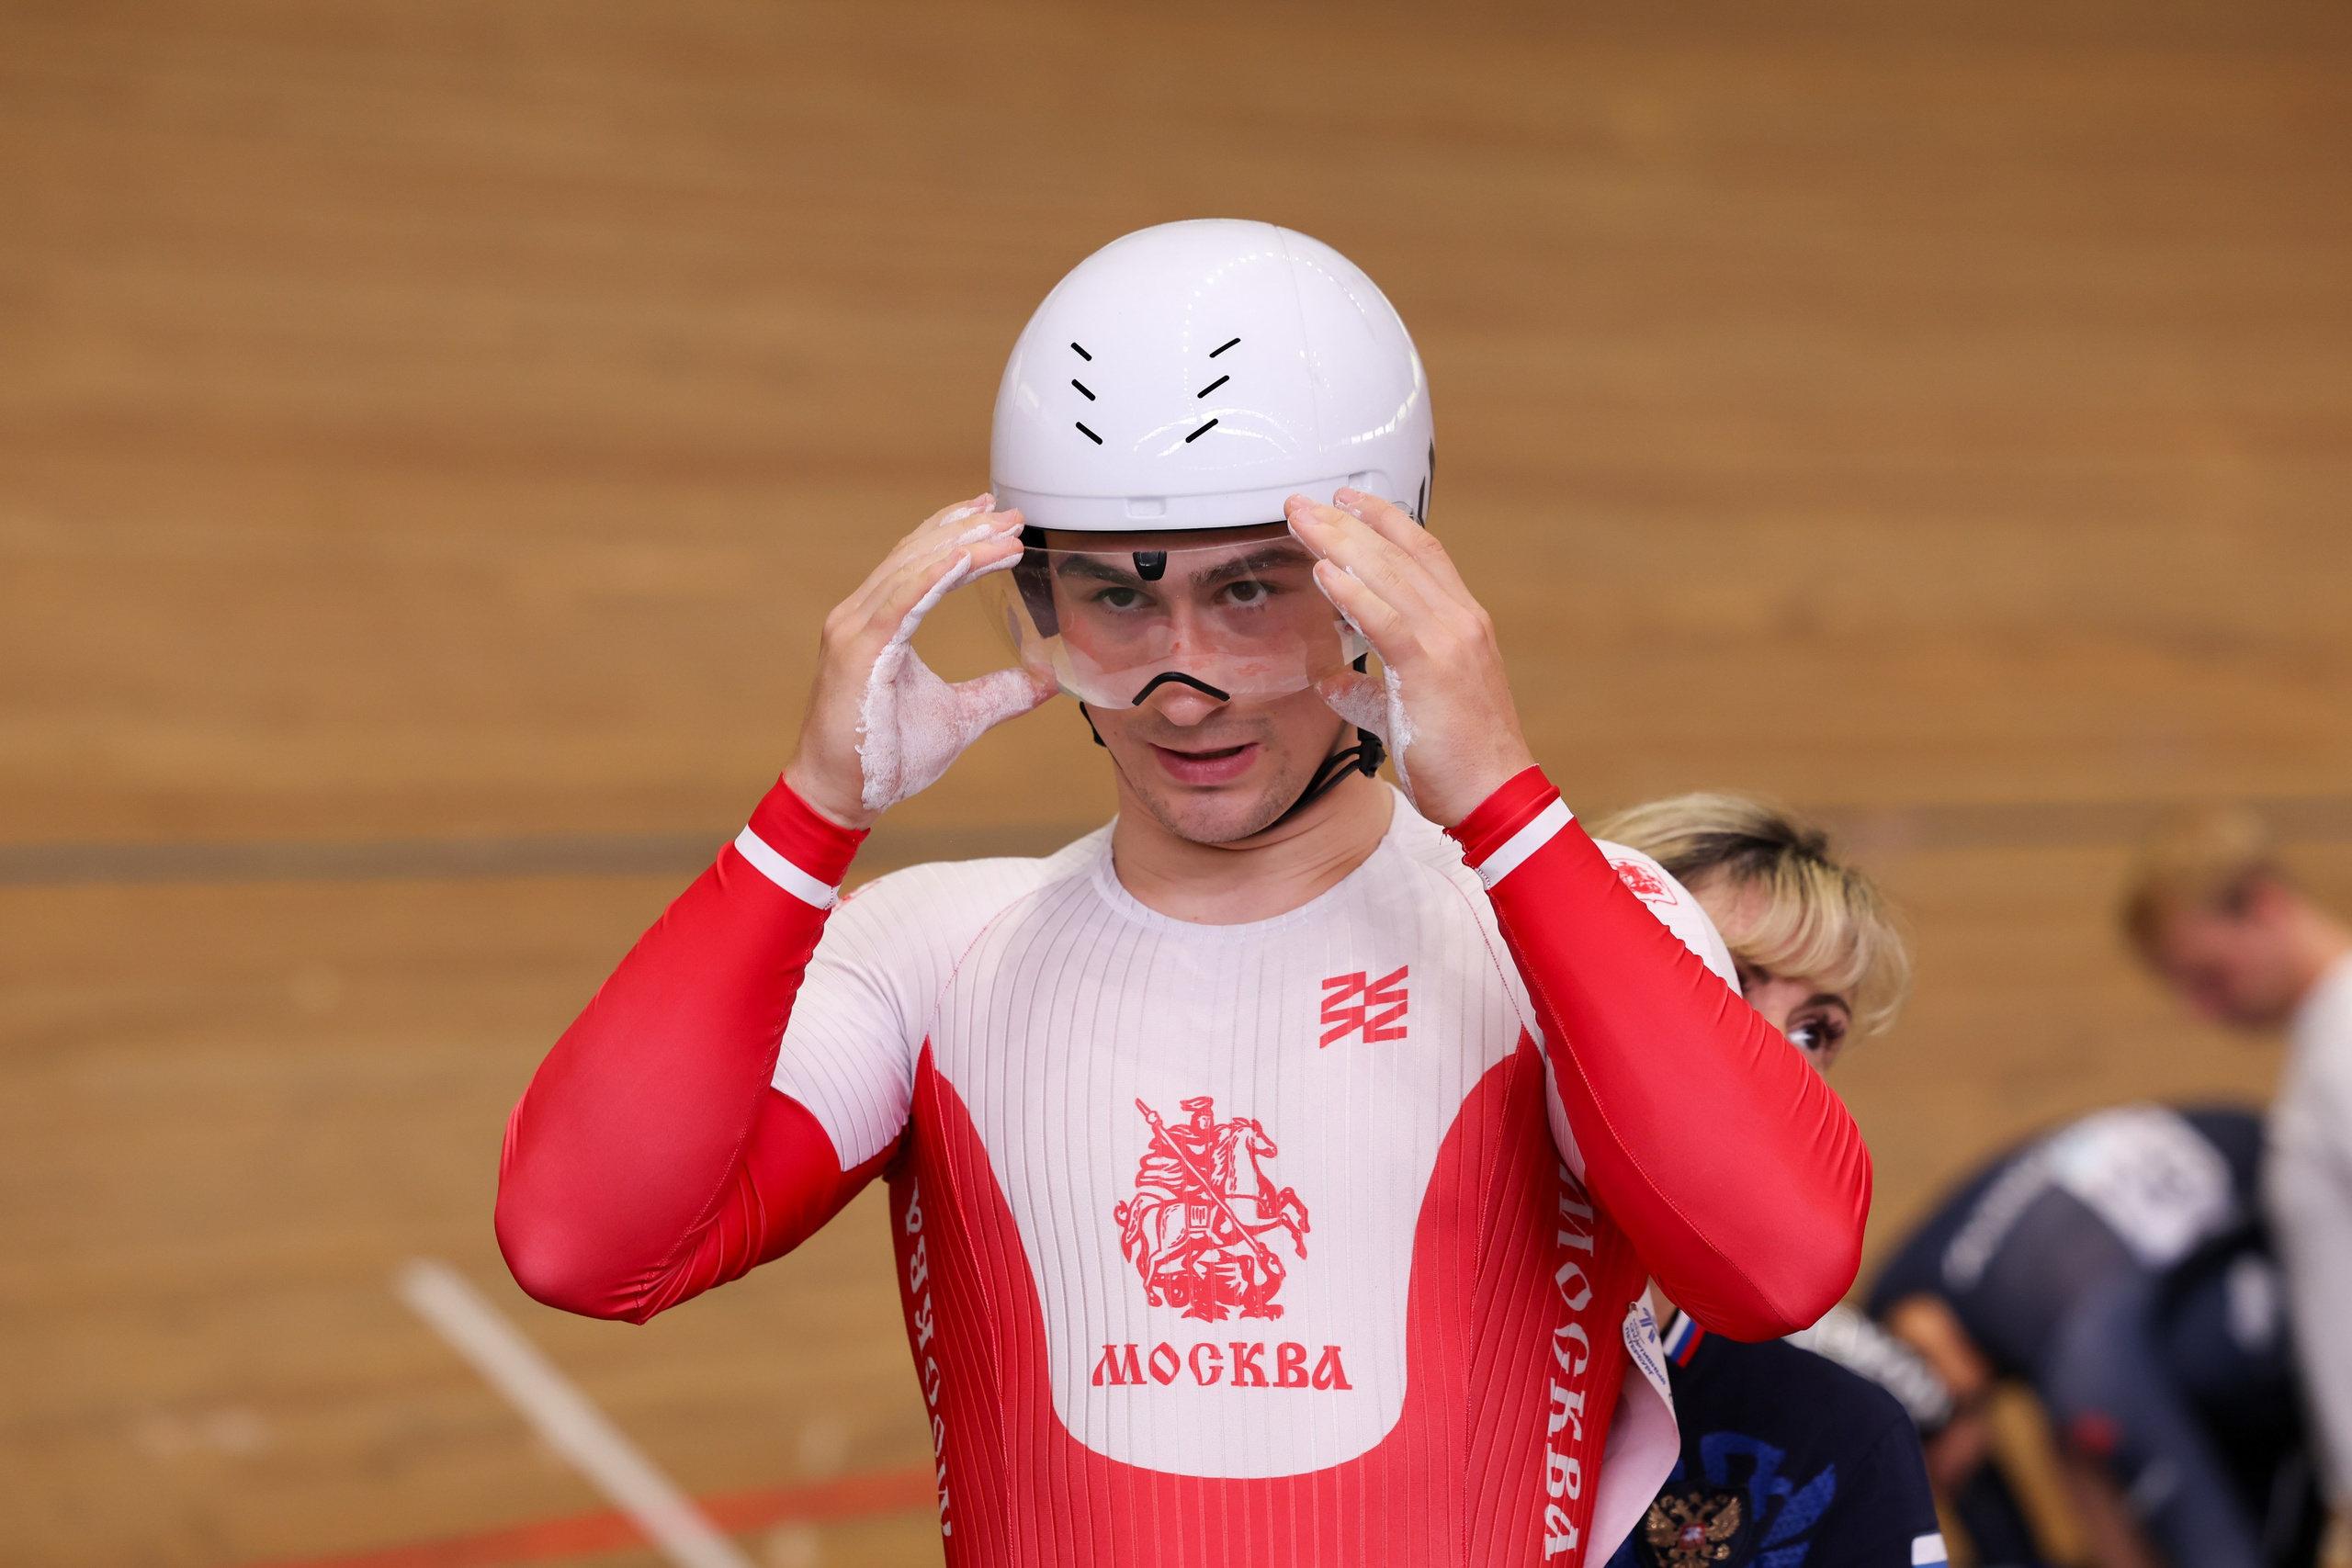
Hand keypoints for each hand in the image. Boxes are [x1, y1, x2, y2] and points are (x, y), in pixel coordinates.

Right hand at [783, 495, 1055, 828]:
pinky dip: (934, 576)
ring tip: (1005, 532)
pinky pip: (901, 602)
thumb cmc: (886, 757)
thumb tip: (1046, 680)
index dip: (956, 536)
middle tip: (1011, 513)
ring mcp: (855, 630)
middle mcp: (861, 617)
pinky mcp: (859, 651)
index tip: (997, 518)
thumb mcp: (961, 716)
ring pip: (912, 569)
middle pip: (917, 555)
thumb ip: (1000, 693)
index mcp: (879, 624)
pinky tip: (965, 558)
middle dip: (965, 529)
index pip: (919, 563)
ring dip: (961, 546)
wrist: (841, 796)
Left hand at [1284, 489, 1534, 826]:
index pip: (1421, 553)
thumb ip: (1368, 691)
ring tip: (1301, 520)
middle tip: (1304, 502)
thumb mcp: (1405, 712)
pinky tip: (1322, 572)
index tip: (1347, 501)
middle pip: (1398, 553)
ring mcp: (1448, 641)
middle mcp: (1459, 621)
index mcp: (1461, 624)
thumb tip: (1332, 681)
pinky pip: (1385, 620)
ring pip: (1388, 576)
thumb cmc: (1458, 758)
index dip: (1383, 521)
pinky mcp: (1430, 669)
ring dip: (1339, 543)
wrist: (1494, 794)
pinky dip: (1352, 593)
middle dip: (1347, 522)